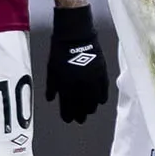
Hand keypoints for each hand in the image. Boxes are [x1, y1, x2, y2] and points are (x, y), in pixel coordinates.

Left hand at [46, 2, 108, 122]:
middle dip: (80, 114)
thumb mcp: (51, 70)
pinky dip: (101, 97)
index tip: (68, 120)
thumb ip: (52, 87)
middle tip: (80, 120)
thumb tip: (51, 100)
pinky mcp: (101, 73)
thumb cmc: (60, 51)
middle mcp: (80, 86)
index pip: (67, 106)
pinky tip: (100, 102)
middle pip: (81, 106)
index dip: (67, 114)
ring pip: (93, 100)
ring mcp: (92, 80)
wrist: (75, 35)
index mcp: (66, 86)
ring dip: (91, 108)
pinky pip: (103, 90)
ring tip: (89, 112)